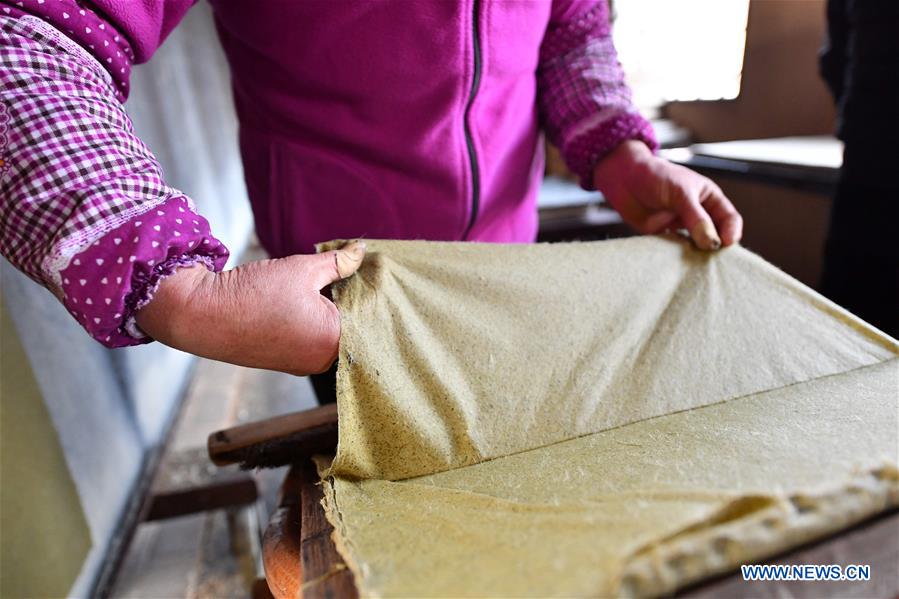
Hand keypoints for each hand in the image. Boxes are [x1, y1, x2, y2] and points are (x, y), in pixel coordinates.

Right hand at [136, 240, 365, 375]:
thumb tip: (361, 251)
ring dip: (337, 310)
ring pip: (335, 333)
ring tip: (334, 283)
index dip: (373, 292)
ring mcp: (305, 364)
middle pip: (355, 327)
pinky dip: (319, 321)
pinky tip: (313, 300)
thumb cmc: (252, 294)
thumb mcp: (302, 269)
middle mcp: (323, 360)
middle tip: (359, 272)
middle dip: (356, 300)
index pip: (370, 316)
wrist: (202, 316)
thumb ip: (338, 263)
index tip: (376, 272)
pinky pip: (315, 340)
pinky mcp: (289, 362)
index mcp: (334, 340)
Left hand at [593, 140, 742, 249]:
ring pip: (698, 245)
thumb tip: (712, 243)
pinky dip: (679, 258)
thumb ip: (696, 218)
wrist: (624, 178)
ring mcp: (682, 226)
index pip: (729, 218)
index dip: (732, 232)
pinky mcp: (665, 236)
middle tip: (714, 261)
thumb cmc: (655, 176)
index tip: (726, 244)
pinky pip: (677, 250)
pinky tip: (678, 263)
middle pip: (716, 236)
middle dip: (717, 248)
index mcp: (709, 199)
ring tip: (697, 265)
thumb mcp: (680, 193)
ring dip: (698, 255)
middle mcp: (699, 214)